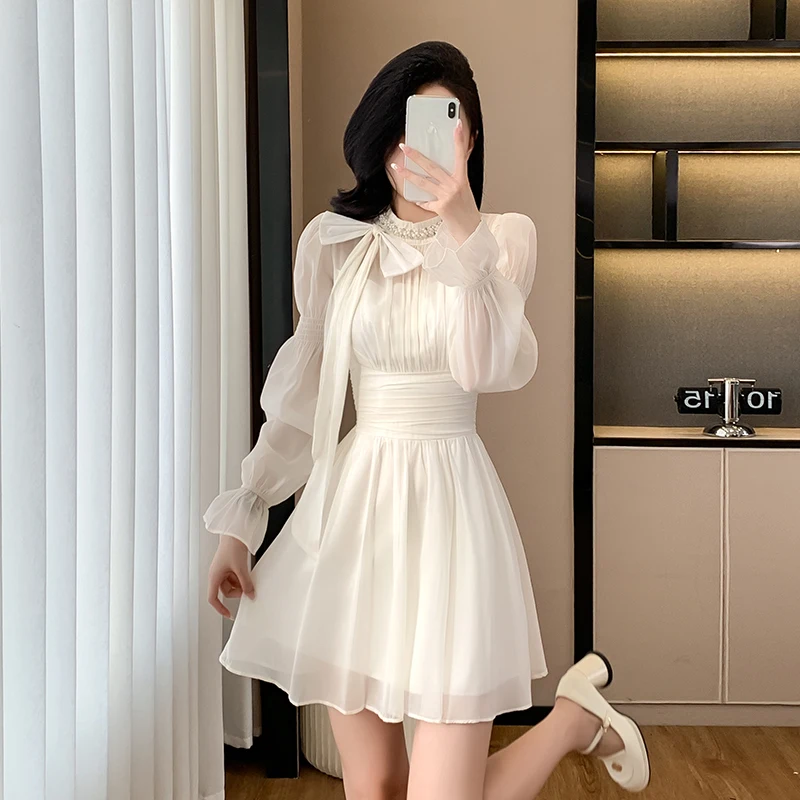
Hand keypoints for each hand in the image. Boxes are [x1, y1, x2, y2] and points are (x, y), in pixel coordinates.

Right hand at [207, 535, 255, 618]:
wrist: (235, 533)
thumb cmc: (232, 547)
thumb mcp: (240, 568)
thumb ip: (246, 583)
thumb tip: (251, 595)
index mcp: (214, 576)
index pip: (213, 599)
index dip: (220, 608)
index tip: (229, 614)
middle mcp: (216, 574)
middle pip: (226, 592)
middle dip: (237, 592)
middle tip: (249, 589)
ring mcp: (223, 570)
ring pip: (232, 585)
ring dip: (241, 584)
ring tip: (248, 578)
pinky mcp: (229, 566)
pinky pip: (235, 577)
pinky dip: (242, 578)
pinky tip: (248, 574)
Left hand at [390, 118, 481, 245]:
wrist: (470, 230)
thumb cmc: (466, 208)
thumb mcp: (466, 188)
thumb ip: (459, 172)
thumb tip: (460, 156)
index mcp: (462, 178)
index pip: (461, 155)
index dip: (459, 139)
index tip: (456, 124)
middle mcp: (454, 185)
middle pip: (432, 167)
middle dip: (416, 156)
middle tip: (404, 147)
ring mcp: (446, 196)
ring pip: (423, 182)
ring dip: (408, 174)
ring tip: (396, 167)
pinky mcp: (440, 208)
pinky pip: (425, 201)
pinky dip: (420, 200)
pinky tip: (414, 197)